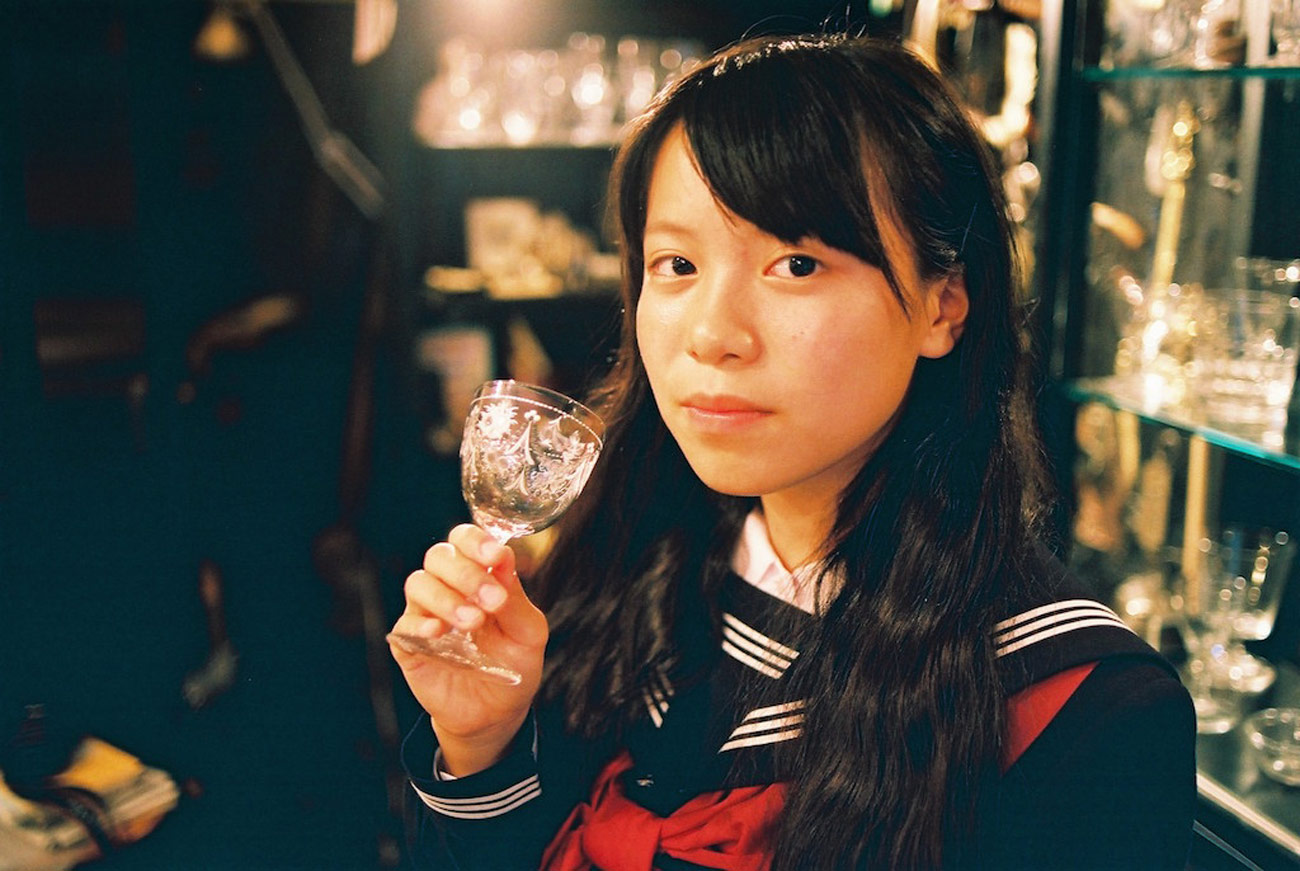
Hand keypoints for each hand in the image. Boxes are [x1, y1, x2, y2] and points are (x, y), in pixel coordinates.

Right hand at [389, 524, 547, 774]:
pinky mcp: (409, 645)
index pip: (465, 539)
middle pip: (439, 556)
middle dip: (466, 572)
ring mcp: (425, 615)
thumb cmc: (514, 665)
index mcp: (478, 576)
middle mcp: (448, 588)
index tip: (496, 557)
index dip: (476, 541)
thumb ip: (515, 598)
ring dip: (447, 598)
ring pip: (418, 584)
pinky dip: (421, 624)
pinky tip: (439, 633)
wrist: (496, 714)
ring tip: (472, 622)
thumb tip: (504, 560)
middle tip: (491, 600)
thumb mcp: (528, 632)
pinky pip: (404, 625)